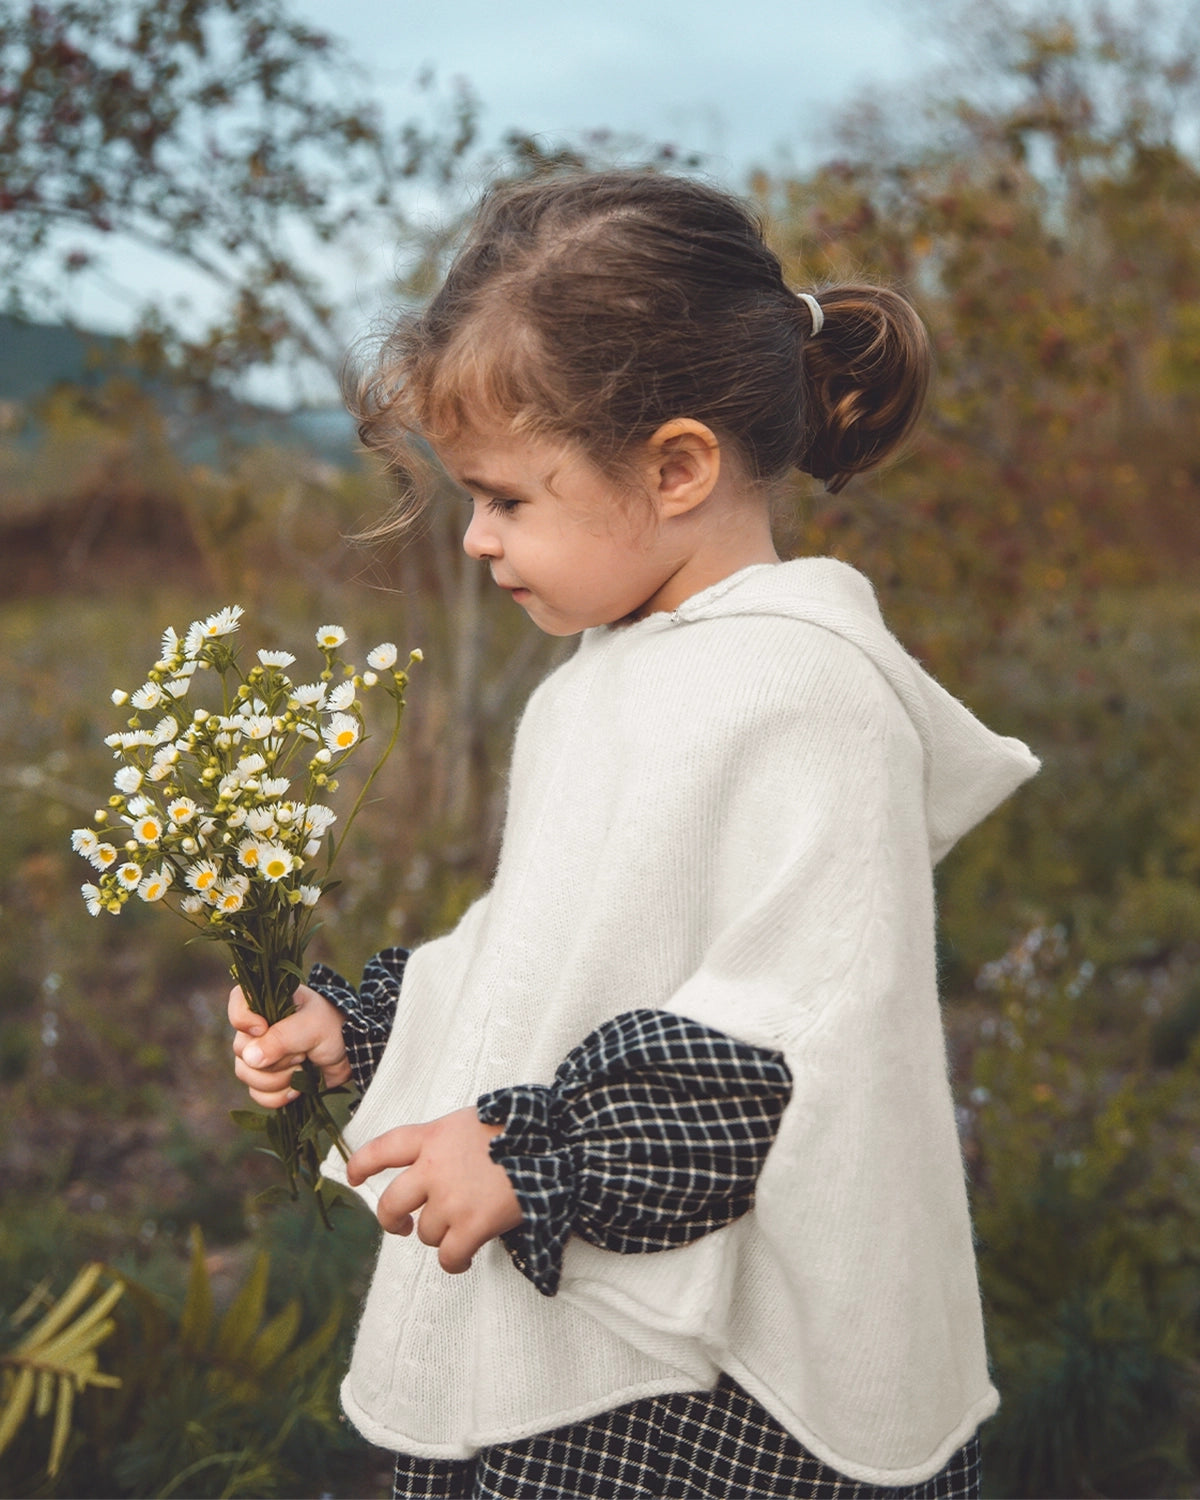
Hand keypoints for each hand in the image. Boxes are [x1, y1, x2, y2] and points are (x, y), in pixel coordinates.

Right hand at [228, 982, 350, 1107]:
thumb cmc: (334, 1029)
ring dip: (277, 1079)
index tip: (263, 1028)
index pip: (238, 1003)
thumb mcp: (311, 1027)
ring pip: (246, 1074)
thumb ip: (281, 1038)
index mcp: (269, 1004)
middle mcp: (260, 1029)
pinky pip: (257, 1094)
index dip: (244, 1020)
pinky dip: (277, 1096)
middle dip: (273, 1060)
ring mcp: (262, 1055)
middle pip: (241, 1050)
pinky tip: (297, 1089)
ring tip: (303, 1068)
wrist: (353, 1055)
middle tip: (301, 1052)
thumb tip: (249, 1058)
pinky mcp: (269, 1079)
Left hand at [346, 1107, 523, 1273]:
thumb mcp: (473, 1121)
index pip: (383, 1148)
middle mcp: (433, 1168)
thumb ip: (447, 1141)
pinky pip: (448, 1257)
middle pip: (391, 1203)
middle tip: (402, 1226)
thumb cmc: (520, 1129)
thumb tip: (440, 1164)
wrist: (552, 1144)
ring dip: (440, 1235)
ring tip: (461, 1229)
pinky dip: (454, 1262)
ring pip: (425, 1232)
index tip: (352, 1177)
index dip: (361, 1164)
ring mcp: (450, 1199)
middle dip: (391, 1220)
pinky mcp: (471, 1225)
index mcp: (433, 1136)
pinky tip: (463, 1258)